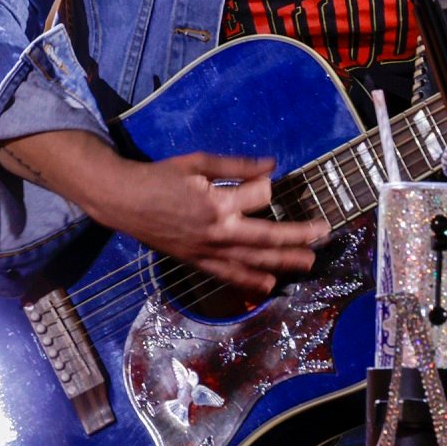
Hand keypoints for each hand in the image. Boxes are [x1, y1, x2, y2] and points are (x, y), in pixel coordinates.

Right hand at [0, 132, 326, 297]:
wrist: (123, 202)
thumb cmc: (161, 176)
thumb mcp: (198, 162)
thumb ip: (237, 166)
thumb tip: (272, 166)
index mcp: (215, 201)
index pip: (258, 197)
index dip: (269, 188)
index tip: (275, 182)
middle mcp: (216, 231)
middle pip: (265, 237)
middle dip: (296, 236)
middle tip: (323, 234)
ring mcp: (207, 250)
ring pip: (252, 260)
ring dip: (283, 262)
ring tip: (309, 262)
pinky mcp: (197, 261)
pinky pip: (229, 275)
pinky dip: (251, 280)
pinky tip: (271, 283)